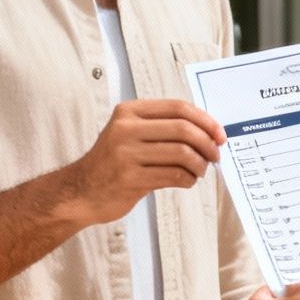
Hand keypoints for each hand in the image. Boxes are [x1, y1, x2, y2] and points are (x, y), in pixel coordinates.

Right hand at [57, 99, 223, 226]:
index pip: (178, 108)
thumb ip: (161, 128)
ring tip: (200, 171)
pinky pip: (173, 176)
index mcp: (129, 112)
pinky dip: (188, 179)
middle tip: (215, 155)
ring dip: (200, 165)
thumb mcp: (129, 134)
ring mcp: (126, 154)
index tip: (219, 134)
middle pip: (183, 129)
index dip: (205, 120)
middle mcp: (126, 129)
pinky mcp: (130, 179)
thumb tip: (207, 131)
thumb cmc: (112, 163)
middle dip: (207, 144)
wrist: (80, 192)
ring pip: (182, 154)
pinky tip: (187, 181)